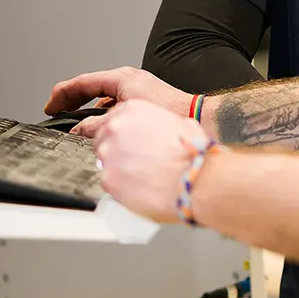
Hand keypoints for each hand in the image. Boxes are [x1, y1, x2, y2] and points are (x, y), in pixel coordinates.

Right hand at [47, 65, 192, 121]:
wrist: (198, 118)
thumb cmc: (168, 113)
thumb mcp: (124, 119)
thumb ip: (97, 125)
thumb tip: (79, 131)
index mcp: (120, 78)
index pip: (82, 82)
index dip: (62, 94)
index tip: (51, 106)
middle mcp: (127, 80)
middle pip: (90, 86)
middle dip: (71, 99)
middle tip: (57, 111)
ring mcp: (136, 88)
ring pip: (102, 94)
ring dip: (87, 106)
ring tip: (74, 118)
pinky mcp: (143, 99)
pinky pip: (114, 102)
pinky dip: (102, 110)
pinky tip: (100, 123)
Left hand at [84, 100, 210, 221]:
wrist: (195, 178)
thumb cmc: (193, 152)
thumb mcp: (179, 123)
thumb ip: (158, 124)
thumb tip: (158, 132)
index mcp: (132, 109)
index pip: (112, 118)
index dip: (122, 133)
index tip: (129, 142)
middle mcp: (116, 128)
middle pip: (103, 138)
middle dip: (117, 150)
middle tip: (135, 161)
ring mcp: (108, 153)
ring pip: (104, 161)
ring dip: (118, 168)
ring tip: (140, 176)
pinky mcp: (107, 178)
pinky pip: (108, 182)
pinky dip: (120, 186)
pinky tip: (138, 187)